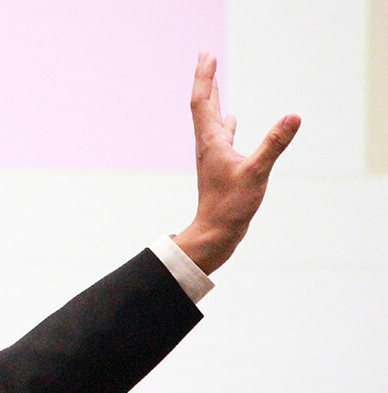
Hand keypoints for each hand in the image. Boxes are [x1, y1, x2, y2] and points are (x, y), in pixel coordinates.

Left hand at [173, 52, 300, 273]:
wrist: (215, 232)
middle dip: (207, 79)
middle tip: (206, 57)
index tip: (207, 56)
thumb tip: (293, 117)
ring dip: (214, 98)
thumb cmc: (231, 206)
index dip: (205, 77)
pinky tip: (231, 120)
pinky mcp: (222, 166)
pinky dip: (226, 123)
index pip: (204, 101)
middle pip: (205, 105)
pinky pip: (222, 137)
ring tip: (214, 80)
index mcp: (211, 142)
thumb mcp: (257, 172)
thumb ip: (274, 143)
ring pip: (212, 120)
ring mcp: (214, 155)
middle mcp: (209, 145)